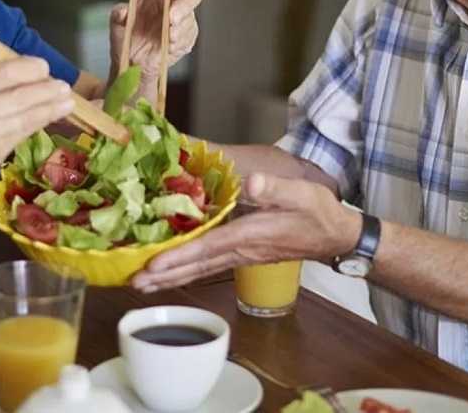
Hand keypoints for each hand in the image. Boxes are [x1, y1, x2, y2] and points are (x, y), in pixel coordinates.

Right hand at [0, 57, 73, 189]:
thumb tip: (24, 72)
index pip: (8, 72)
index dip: (32, 68)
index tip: (44, 67)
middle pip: (23, 95)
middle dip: (49, 89)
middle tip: (64, 86)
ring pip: (29, 116)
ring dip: (52, 108)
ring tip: (67, 102)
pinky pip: (24, 133)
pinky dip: (41, 123)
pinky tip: (52, 117)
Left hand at [110, 0, 201, 78]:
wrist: (132, 63)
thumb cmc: (127, 37)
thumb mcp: (117, 24)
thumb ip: (118, 15)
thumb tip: (123, 11)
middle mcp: (174, 1)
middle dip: (185, 2)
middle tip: (171, 15)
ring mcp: (183, 19)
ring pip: (192, 15)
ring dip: (181, 25)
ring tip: (168, 34)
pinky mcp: (187, 36)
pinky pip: (189, 35)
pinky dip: (180, 40)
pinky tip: (169, 44)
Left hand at [131, 172, 361, 291]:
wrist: (335, 236)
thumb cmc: (318, 212)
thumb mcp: (302, 193)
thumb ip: (276, 188)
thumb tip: (252, 182)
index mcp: (250, 234)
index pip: (209, 247)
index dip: (181, 255)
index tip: (154, 264)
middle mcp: (240, 250)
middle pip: (196, 265)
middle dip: (165, 275)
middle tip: (133, 283)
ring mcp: (240, 256)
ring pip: (199, 269)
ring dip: (171, 278)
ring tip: (141, 286)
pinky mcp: (242, 255)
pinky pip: (207, 266)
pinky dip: (185, 272)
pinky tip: (170, 274)